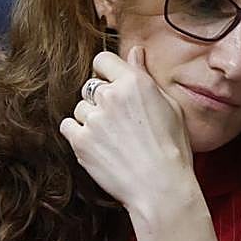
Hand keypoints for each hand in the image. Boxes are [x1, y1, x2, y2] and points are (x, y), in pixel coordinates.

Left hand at [59, 46, 198, 218]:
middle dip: (100, 100)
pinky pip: (68, 126)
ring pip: (80, 108)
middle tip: (118, 122)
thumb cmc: (173, 149)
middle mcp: (111, 96)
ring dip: (90, 119)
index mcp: (134, 83)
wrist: (161, 187)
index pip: (102, 60)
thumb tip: (134, 52)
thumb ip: (146, 76)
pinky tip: (98, 146)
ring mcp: (93, 119)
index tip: (112, 86)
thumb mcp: (170, 106)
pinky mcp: (80, 141)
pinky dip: (78, 135)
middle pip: (90, 86)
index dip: (106, 73)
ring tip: (111, 139)